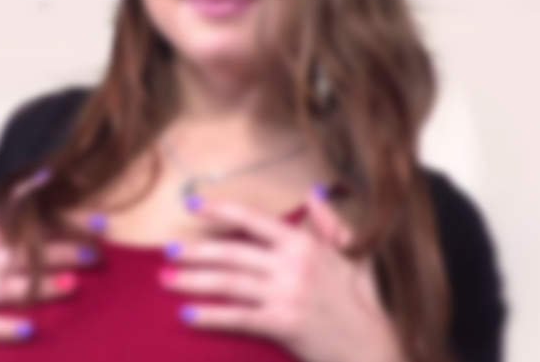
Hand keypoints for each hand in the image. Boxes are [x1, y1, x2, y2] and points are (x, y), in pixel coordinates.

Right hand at [0, 173, 105, 358]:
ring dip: (43, 286)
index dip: (59, 215)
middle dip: (60, 252)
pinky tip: (32, 330)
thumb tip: (57, 173)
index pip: (23, 218)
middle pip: (21, 253)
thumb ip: (24, 209)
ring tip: (74, 284)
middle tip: (94, 253)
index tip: (97, 218)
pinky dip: (7, 328)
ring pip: (9, 287)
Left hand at [159, 188, 404, 361]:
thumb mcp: (351, 255)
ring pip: (229, 282)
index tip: (192, 206)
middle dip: (195, 250)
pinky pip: (238, 317)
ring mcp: (287, 294)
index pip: (253, 220)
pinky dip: (210, 316)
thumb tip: (313, 193)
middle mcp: (293, 265)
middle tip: (166, 251)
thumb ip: (329, 224)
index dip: (220, 211)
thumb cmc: (362, 301)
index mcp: (305, 244)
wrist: (373, 348)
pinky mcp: (282, 324)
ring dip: (193, 280)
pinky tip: (187, 314)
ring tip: (166, 279)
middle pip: (232, 252)